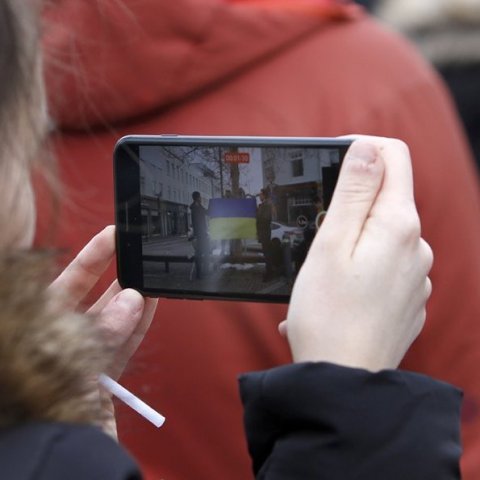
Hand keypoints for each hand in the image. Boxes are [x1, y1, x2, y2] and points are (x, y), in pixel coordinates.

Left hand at [48, 226, 156, 434]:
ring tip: (152, 274)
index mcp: (36, 329)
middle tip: (136, 251)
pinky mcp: (102, 378)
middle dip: (113, 273)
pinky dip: (140, 324)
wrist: (55, 458)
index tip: (111, 236)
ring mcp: (80, 359)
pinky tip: (153, 303)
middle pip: (88, 297)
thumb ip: (102, 327)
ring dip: (133, 297)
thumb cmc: (40, 404)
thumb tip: (132, 300)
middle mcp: (56, 340)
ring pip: (111, 319)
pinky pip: (124, 344)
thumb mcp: (66, 358)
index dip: (88, 258)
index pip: (62, 283)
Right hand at [283, 138, 432, 370]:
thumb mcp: (330, 244)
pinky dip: (359, 269)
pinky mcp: (408, 297)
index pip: (392, 157)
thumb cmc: (328, 315)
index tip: (331, 160)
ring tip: (322, 274)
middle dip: (350, 203)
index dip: (360, 148)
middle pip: (385, 198)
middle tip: (316, 233)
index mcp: (398, 225)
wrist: (343, 380)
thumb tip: (367, 148)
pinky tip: (337, 294)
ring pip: (382, 234)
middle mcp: (416, 247)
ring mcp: (416, 275)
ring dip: (351, 241)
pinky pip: (384, 266)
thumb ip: (353, 191)